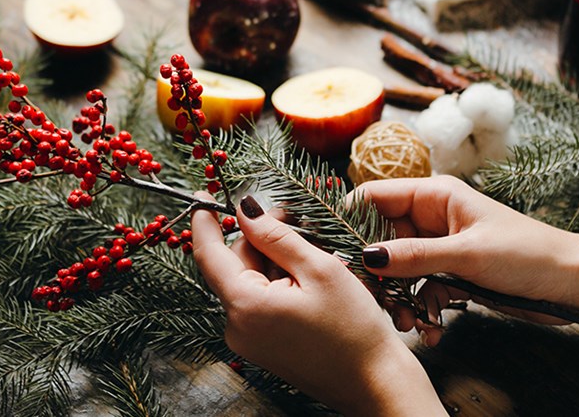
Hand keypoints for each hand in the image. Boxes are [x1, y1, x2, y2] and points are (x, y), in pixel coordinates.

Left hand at [191, 193, 445, 415]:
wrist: (374, 384)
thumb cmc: (353, 328)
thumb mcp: (318, 269)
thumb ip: (276, 236)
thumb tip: (245, 208)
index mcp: (244, 305)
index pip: (208, 254)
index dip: (205, 220)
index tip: (204, 195)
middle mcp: (236, 326)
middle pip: (233, 265)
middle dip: (258, 238)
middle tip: (293, 217)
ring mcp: (247, 340)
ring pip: (248, 281)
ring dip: (272, 261)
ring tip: (312, 258)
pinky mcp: (261, 346)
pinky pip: (258, 301)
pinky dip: (276, 283)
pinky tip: (307, 282)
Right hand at [355, 176, 578, 361]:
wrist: (572, 284)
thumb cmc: (527, 254)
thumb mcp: (465, 254)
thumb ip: (413, 255)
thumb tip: (366, 257)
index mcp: (434, 195)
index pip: (375, 197)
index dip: (349, 221)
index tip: (334, 252)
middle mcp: (431, 217)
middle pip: (380, 237)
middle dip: (376, 271)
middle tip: (375, 299)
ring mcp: (439, 246)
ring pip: (397, 268)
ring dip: (398, 296)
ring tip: (407, 321)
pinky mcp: (449, 272)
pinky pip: (418, 287)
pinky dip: (419, 307)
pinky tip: (429, 327)